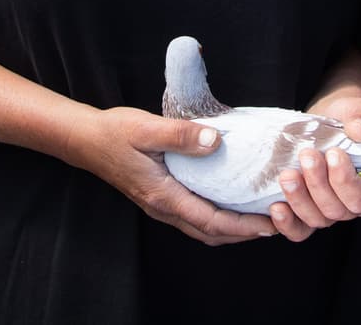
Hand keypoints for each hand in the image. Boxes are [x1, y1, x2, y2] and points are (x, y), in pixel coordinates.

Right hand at [69, 107, 276, 246]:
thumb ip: (181, 135)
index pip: (212, 221)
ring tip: (257, 214)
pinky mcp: (160, 197)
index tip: (270, 224)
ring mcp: (160, 206)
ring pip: (202, 227)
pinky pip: (194, 216)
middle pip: (211, 232)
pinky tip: (229, 200)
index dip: (243, 226)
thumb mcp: (146, 128)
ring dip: (231, 227)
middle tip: (274, 222)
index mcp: (163, 196)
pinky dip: (217, 216)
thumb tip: (216, 141)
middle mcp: (163, 208)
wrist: (86, 140)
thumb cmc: (114, 133)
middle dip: (244, 232)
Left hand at [268, 93, 360, 242]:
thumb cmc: (347, 117)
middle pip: (338, 210)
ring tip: (288, 175)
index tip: (333, 154)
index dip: (346, 181)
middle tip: (307, 156)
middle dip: (319, 185)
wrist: (329, 117)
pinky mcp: (306, 210)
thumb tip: (359, 131)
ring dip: (300, 199)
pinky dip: (287, 223)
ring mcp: (328, 209)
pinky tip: (276, 207)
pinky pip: (299, 229)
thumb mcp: (357, 110)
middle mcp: (351, 203)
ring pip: (317, 220)